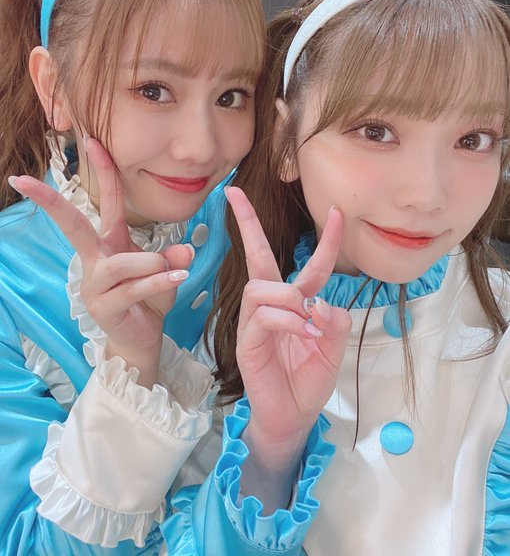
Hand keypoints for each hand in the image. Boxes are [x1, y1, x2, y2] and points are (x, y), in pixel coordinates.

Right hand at [10, 138, 191, 387]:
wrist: (142, 339)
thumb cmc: (149, 298)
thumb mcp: (167, 272)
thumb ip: (174, 257)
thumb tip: (184, 250)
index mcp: (110, 243)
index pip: (107, 202)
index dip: (103, 171)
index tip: (93, 140)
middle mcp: (97, 259)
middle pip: (72, 225)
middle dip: (50, 202)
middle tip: (25, 180)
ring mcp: (96, 284)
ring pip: (120, 263)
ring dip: (151, 263)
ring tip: (175, 269)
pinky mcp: (104, 307)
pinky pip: (134, 288)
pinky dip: (158, 282)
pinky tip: (178, 278)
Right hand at [226, 187, 350, 508]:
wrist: (292, 417)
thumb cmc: (308, 381)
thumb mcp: (333, 347)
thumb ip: (333, 321)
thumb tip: (318, 301)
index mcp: (297, 304)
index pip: (309, 265)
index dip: (324, 239)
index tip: (336, 211)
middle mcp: (272, 306)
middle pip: (257, 257)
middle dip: (246, 223)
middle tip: (233, 193)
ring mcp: (255, 322)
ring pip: (261, 287)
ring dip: (289, 297)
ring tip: (308, 322)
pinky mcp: (246, 341)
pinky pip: (263, 316)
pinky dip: (289, 320)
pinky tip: (305, 333)